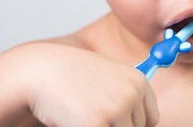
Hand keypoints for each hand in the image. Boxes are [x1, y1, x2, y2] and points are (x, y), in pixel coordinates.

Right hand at [12, 43, 158, 126]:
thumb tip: (141, 124)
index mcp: (138, 81)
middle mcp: (132, 94)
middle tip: (92, 115)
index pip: (151, 119)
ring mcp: (116, 109)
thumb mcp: (107, 78)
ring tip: (82, 116)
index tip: (114, 121)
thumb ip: (125, 97)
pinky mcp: (97, 124)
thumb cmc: (71, 77)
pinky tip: (74, 120)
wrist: (41, 71)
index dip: (132, 125)